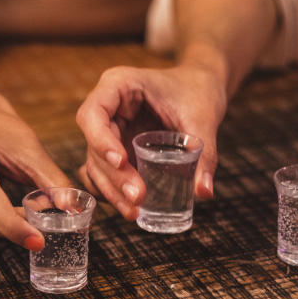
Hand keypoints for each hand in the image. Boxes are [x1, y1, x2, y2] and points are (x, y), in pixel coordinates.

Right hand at [0, 102, 72, 249]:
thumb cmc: (4, 134)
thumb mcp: (32, 150)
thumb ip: (53, 181)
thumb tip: (73, 209)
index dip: (13, 225)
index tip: (38, 241)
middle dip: (15, 225)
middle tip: (39, 220)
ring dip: (4, 228)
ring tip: (19, 209)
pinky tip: (1, 211)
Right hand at [75, 64, 225, 219]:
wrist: (201, 88)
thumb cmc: (197, 92)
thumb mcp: (203, 118)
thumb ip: (204, 153)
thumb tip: (204, 192)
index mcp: (118, 85)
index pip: (93, 113)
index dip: (100, 140)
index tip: (122, 162)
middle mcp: (107, 108)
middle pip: (93, 144)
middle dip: (113, 175)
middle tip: (137, 198)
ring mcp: (109, 130)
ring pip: (96, 164)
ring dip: (112, 190)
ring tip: (134, 212)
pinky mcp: (116, 149)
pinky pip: (105, 172)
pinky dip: (112, 191)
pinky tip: (127, 208)